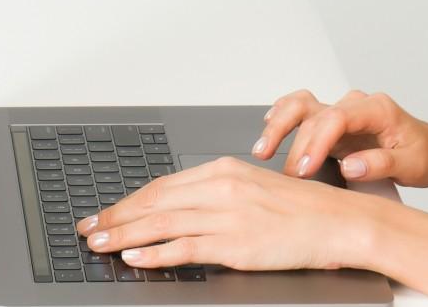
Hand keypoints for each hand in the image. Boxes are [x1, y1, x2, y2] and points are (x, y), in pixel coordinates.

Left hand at [74, 154, 387, 271]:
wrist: (340, 222)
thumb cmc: (303, 210)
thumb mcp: (253, 189)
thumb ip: (217, 194)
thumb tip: (180, 209)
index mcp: (224, 170)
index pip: (162, 185)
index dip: (128, 200)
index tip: (106, 212)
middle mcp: (221, 188)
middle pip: (154, 202)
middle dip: (115, 216)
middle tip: (88, 228)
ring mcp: (228, 216)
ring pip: (162, 224)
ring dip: (124, 235)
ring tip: (99, 244)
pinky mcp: (236, 244)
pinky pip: (185, 248)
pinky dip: (155, 253)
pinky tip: (136, 257)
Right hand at [254, 87, 427, 187]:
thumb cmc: (426, 155)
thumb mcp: (412, 165)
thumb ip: (380, 163)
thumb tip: (349, 165)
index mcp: (377, 109)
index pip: (336, 118)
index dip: (316, 143)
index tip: (305, 169)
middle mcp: (356, 105)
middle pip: (313, 111)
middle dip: (294, 142)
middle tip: (287, 174)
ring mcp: (343, 112)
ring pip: (302, 106)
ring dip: (279, 124)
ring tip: (262, 149)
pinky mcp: (334, 124)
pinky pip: (303, 112)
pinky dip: (283, 117)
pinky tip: (268, 128)